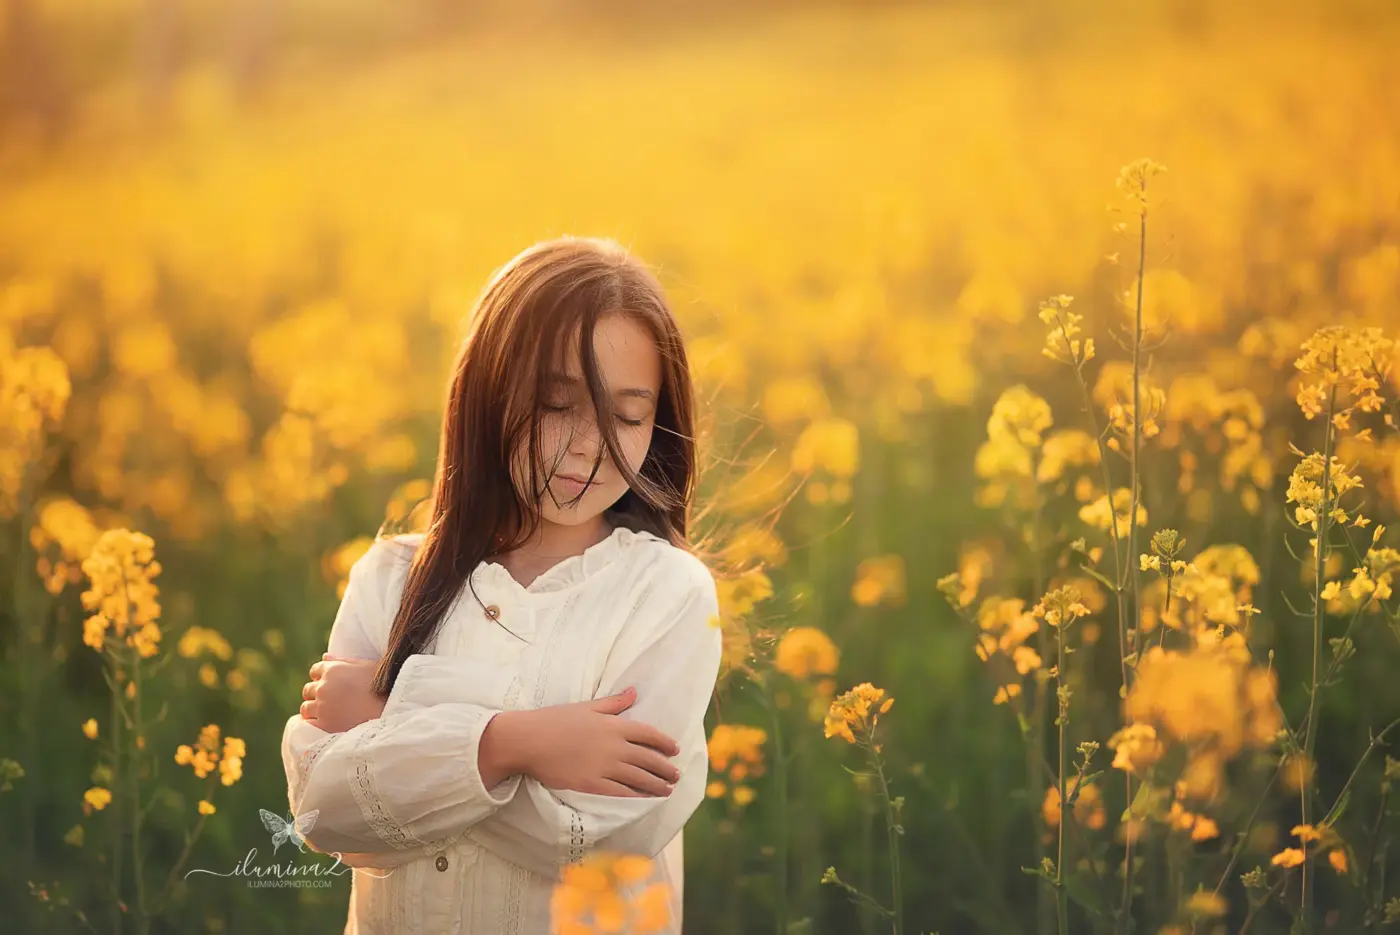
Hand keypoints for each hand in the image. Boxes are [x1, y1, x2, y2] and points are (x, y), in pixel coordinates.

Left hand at [301, 654, 384, 732]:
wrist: (394, 711)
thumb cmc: (385, 686)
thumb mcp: (367, 666)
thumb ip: (344, 661)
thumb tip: (324, 657)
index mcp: (333, 670)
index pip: (315, 670)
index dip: (322, 677)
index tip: (332, 685)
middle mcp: (324, 687)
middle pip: (308, 690)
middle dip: (317, 694)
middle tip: (332, 702)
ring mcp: (323, 707)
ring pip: (306, 708)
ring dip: (315, 710)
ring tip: (330, 714)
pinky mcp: (324, 725)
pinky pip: (309, 724)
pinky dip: (314, 724)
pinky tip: (326, 725)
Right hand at [481, 687, 681, 796]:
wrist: (529, 740)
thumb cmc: (555, 719)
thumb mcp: (587, 706)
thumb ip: (614, 702)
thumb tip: (635, 692)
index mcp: (614, 725)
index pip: (649, 734)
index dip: (665, 743)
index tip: (675, 749)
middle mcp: (615, 746)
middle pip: (649, 759)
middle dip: (666, 768)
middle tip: (676, 775)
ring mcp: (605, 767)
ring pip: (639, 778)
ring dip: (657, 784)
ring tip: (668, 790)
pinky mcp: (592, 785)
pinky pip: (621, 792)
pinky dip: (637, 796)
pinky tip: (645, 799)